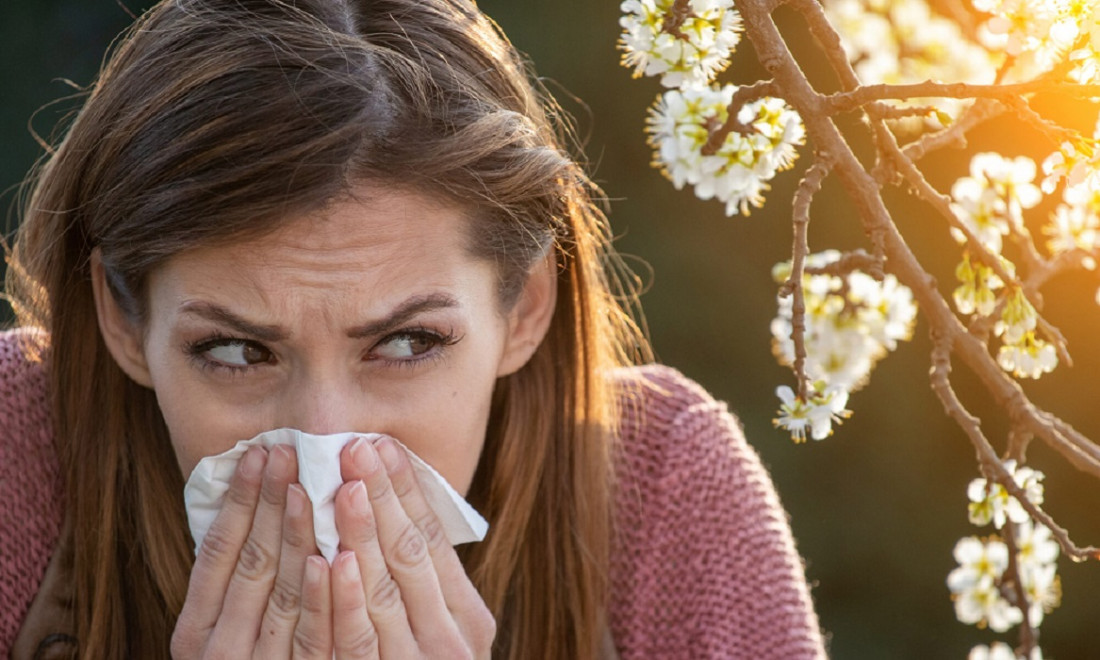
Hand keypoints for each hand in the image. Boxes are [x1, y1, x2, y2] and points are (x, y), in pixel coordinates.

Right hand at [171, 444, 339, 657]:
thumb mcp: (230, 630)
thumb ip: (241, 584)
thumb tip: (261, 503)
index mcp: (195, 635)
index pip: (216, 555)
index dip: (238, 503)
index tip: (258, 454)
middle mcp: (219, 654)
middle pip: (250, 566)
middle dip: (271, 504)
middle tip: (289, 450)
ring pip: (282, 594)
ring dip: (296, 536)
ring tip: (308, 483)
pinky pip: (314, 640)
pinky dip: (320, 598)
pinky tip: (327, 558)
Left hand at [332, 436, 495, 658]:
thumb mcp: (440, 632)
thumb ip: (426, 585)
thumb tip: (396, 511)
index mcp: (467, 618)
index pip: (434, 540)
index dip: (406, 493)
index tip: (383, 447)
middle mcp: (450, 642)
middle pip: (410, 555)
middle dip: (380, 498)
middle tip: (356, 447)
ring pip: (383, 590)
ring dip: (359, 534)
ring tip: (338, 486)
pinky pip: (356, 642)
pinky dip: (344, 600)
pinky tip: (329, 562)